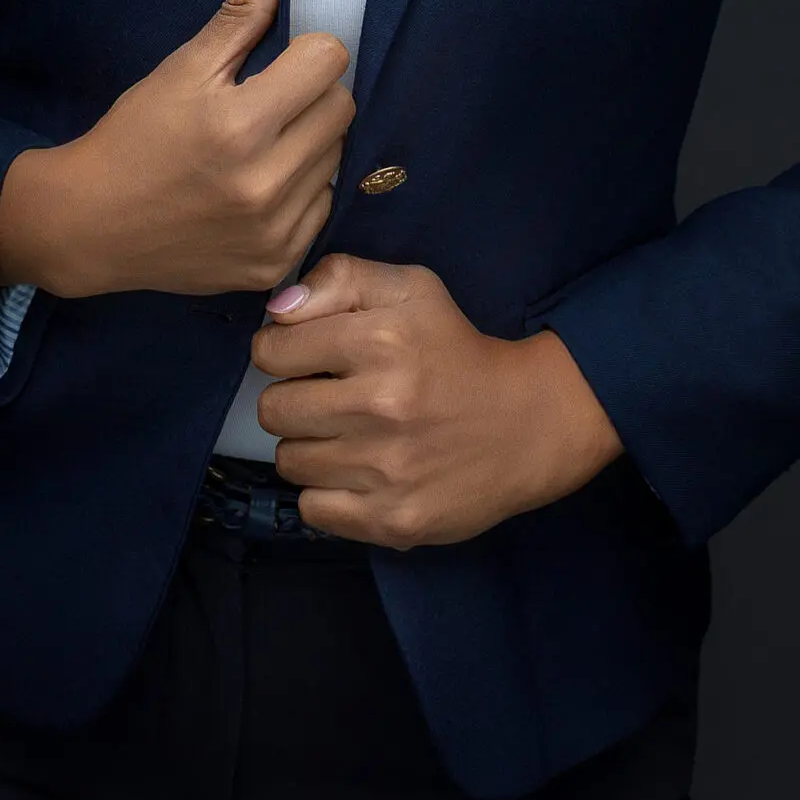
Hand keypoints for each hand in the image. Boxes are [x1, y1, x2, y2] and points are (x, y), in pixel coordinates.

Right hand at [0, 0, 354, 297]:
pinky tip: (260, 184)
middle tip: (269, 101)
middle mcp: (264, 182)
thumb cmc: (134, 136)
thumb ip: (240, 10)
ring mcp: (274, 230)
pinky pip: (324, 208)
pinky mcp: (276, 264)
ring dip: (311, 142)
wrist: (89, 225)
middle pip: (342, 108)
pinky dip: (302, 190)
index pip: (329, 60)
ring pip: (338, 158)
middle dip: (312, 94)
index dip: (306, 51)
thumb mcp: (183, 68)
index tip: (277, 62)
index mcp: (240, 124)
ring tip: (262, 144)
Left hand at [251, 253, 622, 546]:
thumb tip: (277, 310)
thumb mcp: (411, 288)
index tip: (307, 356)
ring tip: (347, 434)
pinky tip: (357, 473)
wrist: (528, 423)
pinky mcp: (393, 521)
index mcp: (380, 341)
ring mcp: (385, 471)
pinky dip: (326, 493)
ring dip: (309, 446)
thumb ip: (340, 278)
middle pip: (273, 410)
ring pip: (289, 461)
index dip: (282, 349)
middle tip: (327, 398)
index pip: (271, 350)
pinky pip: (312, 509)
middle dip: (292, 399)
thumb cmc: (456, 348)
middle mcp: (379, 406)